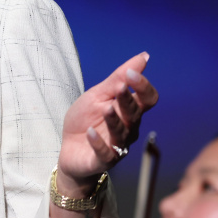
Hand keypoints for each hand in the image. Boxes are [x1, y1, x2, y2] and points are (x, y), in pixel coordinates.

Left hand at [58, 52, 157, 192]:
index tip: (131, 73)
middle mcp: (128, 128)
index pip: (147, 99)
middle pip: (135, 114)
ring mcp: (117, 146)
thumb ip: (118, 78)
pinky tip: (90, 133)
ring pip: (121, 134)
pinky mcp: (103, 160)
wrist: (69, 148)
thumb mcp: (98, 95)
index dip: (143, 86)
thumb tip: (144, 57)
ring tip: (106, 109)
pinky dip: (98, 143)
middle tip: (118, 88)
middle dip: (127, 101)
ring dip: (114, 121)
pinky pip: (104, 153)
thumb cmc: (87, 119)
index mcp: (129, 111)